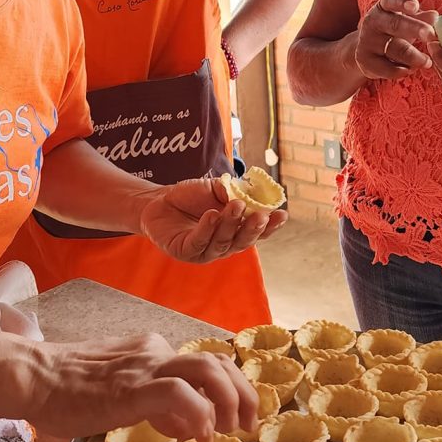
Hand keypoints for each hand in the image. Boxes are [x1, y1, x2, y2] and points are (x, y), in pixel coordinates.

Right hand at [29, 332, 257, 440]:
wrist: (35, 377)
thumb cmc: (68, 388)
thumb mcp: (122, 392)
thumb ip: (158, 404)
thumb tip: (189, 426)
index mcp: (152, 350)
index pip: (204, 363)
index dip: (226, 389)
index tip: (231, 419)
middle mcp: (154, 352)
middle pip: (217, 360)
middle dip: (242, 392)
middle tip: (248, 423)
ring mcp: (144, 368)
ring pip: (205, 369)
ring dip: (229, 399)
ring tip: (233, 429)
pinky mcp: (131, 388)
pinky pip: (177, 393)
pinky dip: (198, 413)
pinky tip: (200, 436)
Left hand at [139, 178, 287, 263]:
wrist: (158, 200)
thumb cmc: (190, 196)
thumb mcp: (216, 189)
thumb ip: (233, 192)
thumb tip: (252, 192)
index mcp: (235, 232)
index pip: (257, 232)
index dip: (271, 226)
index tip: (283, 214)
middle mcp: (223, 245)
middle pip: (242, 242)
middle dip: (253, 229)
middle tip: (261, 215)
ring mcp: (204, 251)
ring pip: (222, 242)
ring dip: (230, 224)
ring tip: (234, 206)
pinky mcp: (185, 252)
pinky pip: (198, 243)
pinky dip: (207, 229)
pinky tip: (212, 215)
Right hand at [353, 0, 438, 80]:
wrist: (367, 47)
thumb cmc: (393, 30)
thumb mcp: (406, 20)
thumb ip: (420, 18)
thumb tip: (435, 16)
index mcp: (383, 6)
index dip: (403, 2)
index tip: (415, 6)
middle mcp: (373, 21)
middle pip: (394, 24)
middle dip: (414, 29)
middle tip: (431, 35)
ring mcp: (367, 41)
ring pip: (393, 48)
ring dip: (413, 56)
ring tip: (427, 62)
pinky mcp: (365, 59)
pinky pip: (385, 67)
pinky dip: (400, 70)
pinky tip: (411, 70)